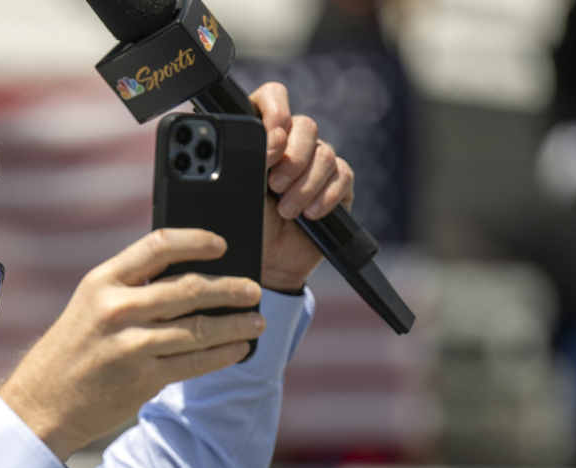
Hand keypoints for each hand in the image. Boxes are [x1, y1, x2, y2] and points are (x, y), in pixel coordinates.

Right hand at [0, 229, 264, 460]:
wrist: (41, 403)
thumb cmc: (71, 351)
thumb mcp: (88, 306)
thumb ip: (130, 289)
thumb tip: (190, 280)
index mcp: (101, 281)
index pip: (158, 246)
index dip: (196, 240)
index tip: (221, 244)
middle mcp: (116, 308)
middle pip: (190, 288)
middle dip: (231, 288)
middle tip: (253, 291)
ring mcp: (131, 344)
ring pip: (200, 327)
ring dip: (236, 324)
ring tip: (256, 322)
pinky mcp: (144, 378)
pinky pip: (196, 362)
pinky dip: (223, 354)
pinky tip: (238, 349)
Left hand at [250, 82, 354, 292]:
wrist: (265, 263)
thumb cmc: (243, 224)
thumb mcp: (232, 191)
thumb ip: (238, 161)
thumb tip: (254, 145)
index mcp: (260, 135)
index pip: (272, 97)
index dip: (275, 111)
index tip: (269, 143)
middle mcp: (290, 143)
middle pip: (304, 124)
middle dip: (290, 157)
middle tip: (273, 185)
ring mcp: (314, 162)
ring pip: (323, 151)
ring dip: (304, 183)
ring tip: (286, 210)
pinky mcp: (337, 184)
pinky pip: (342, 175)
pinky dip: (326, 196)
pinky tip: (309, 215)